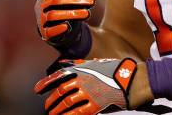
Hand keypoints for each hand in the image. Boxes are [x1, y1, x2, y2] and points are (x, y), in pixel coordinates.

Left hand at [34, 59, 171, 113]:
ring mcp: (90, 92)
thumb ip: (79, 64)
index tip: (37, 89)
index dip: (46, 83)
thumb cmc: (116, 70)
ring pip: (67, 102)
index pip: (60, 75)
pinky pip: (78, 112)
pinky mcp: (97, 104)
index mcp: (84, 68)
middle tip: (47, 106)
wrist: (134, 78)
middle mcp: (85, 79)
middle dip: (51, 100)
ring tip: (53, 114)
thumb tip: (63, 64)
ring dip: (57, 109)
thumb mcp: (97, 62)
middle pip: (61, 90)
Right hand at [35, 0, 94, 49]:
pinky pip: (49, 31)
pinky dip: (58, 28)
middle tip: (92, 1)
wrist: (63, 28)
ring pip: (53, 15)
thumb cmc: (68, 6)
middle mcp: (41, 5)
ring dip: (71, 14)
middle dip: (75, 0)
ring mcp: (41, 19)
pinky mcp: (45, 33)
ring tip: (87, 13)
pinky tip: (68, 26)